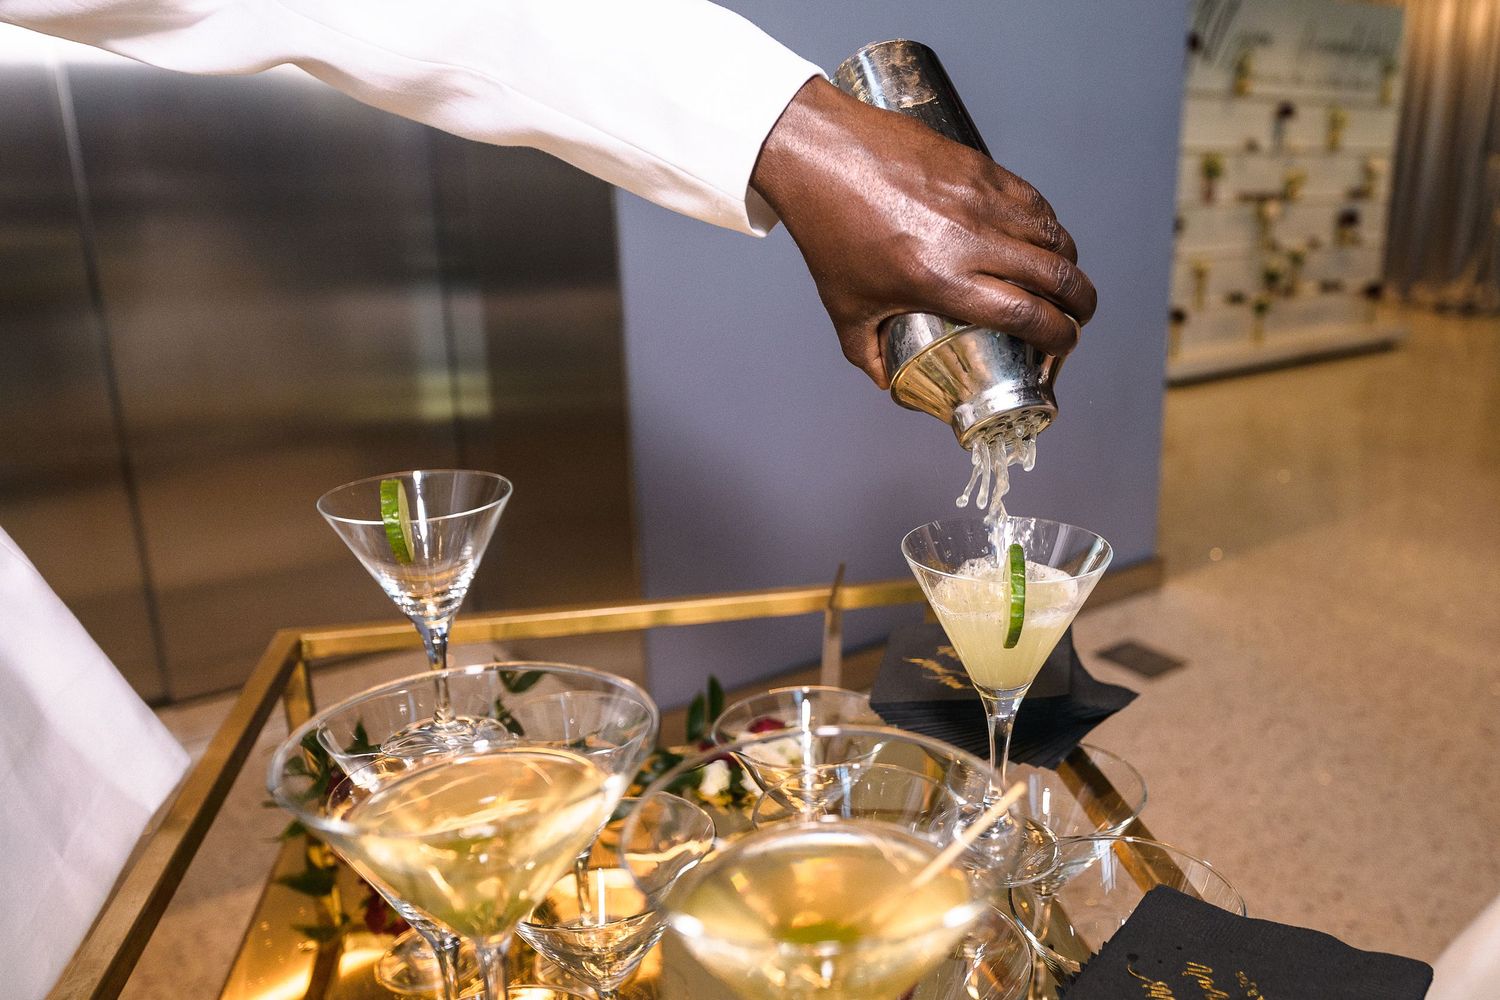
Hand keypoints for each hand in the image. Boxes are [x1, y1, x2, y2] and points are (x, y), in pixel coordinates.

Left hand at [750, 78, 1095, 387]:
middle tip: (1076, 319)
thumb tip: (890, 381)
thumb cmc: (828, 230)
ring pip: (1055, 236)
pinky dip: (1047, 226)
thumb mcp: (844, 306)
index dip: (1060, 338)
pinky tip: (1039, 239)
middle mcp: (972, 240)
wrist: (820, 154)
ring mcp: (982, 200)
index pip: (1030, 315)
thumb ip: (867, 352)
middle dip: (1081, 306)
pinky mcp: (981, 168)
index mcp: (943, 280)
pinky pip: (1034, 202)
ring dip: (1068, 264)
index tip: (1061, 348)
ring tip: (1061, 282)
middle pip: (1060, 276)